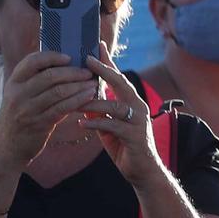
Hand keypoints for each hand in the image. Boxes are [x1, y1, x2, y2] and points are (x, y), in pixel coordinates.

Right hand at [0, 49, 99, 166]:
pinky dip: (78, 100)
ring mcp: (27, 109)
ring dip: (79, 86)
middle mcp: (17, 93)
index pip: (31, 61)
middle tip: (88, 72)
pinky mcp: (38, 123)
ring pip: (58, 92)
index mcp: (13, 82)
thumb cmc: (19, 116)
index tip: (69, 57)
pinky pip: (63, 108)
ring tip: (93, 83)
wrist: (6, 147)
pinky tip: (89, 96)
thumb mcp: (19, 95)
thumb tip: (64, 63)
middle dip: (73, 72)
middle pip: (49, 76)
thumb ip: (34, 81)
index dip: (51, 56)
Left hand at [81, 46, 160, 186]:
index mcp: (132, 102)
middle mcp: (138, 107)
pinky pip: (113, 126)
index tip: (97, 46)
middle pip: (121, 84)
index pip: (119, 78)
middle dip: (104, 71)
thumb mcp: (109, 125)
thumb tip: (84, 98)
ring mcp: (138, 121)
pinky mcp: (135, 137)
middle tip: (87, 59)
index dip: (108, 62)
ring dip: (93, 102)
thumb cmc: (125, 146)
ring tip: (75, 102)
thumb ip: (100, 111)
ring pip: (114, 106)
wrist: (143, 171)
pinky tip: (82, 123)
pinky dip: (96, 123)